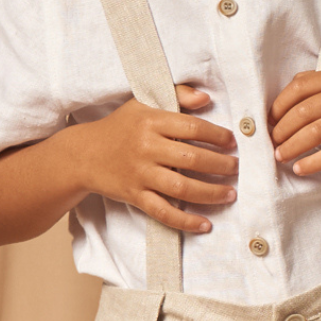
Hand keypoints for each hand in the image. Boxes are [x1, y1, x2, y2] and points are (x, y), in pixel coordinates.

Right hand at [76, 85, 236, 233]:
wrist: (83, 154)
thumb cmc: (119, 127)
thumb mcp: (142, 103)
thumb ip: (177, 95)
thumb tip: (206, 99)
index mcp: (151, 121)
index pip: (192, 127)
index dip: (217, 135)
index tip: (232, 142)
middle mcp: (146, 147)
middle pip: (191, 158)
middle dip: (220, 165)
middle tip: (236, 168)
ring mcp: (140, 174)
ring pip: (181, 187)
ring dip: (210, 193)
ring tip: (230, 194)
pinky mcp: (135, 196)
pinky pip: (163, 212)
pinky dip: (184, 221)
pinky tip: (204, 225)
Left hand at [269, 69, 320, 175]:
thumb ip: (318, 90)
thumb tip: (277, 106)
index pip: (300, 86)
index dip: (279, 105)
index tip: (269, 122)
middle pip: (304, 111)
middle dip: (282, 130)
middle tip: (272, 143)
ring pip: (315, 132)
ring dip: (292, 147)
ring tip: (280, 157)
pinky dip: (312, 163)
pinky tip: (300, 169)